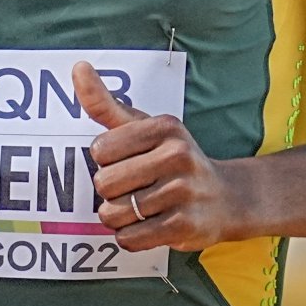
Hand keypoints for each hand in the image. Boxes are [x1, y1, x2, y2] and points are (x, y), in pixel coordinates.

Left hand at [72, 60, 242, 252]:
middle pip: (104, 183)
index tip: (127, 159)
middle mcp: (178, 155)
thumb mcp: (144, 127)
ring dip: (118, 216)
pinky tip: (148, 225)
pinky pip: (129, 238)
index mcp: (164, 127)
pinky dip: (129, 236)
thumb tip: (78, 68)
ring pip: (113, 214)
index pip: (100, 150)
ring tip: (141, 207)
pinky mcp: (184, 226)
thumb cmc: (174, 158)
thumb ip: (106, 103)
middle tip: (134, 187)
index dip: (106, 160)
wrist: (227, 198)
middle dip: (110, 191)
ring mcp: (183, 191)